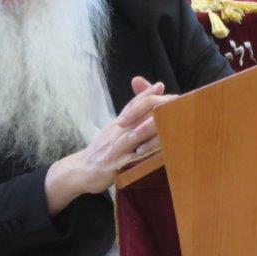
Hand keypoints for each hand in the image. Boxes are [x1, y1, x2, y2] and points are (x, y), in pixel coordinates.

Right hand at [43, 76, 176, 213]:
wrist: (80, 170)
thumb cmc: (103, 149)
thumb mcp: (115, 128)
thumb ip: (131, 114)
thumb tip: (147, 98)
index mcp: (119, 122)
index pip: (133, 104)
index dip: (146, 94)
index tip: (160, 86)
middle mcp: (118, 132)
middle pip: (138, 114)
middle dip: (157, 107)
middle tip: (176, 102)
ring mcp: (117, 148)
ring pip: (136, 134)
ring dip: (153, 127)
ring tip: (170, 121)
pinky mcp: (117, 166)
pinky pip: (134, 160)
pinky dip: (146, 155)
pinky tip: (161, 153)